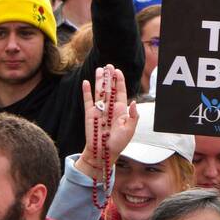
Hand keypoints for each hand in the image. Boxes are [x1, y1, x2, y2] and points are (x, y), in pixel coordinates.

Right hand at [76, 66, 137, 180]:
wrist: (103, 153)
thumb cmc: (118, 143)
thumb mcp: (130, 130)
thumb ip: (133, 116)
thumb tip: (133, 102)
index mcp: (121, 110)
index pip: (120, 92)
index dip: (119, 81)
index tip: (117, 71)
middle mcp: (110, 108)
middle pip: (109, 89)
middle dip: (109, 78)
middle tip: (109, 66)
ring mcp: (99, 110)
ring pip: (99, 92)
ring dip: (99, 81)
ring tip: (100, 69)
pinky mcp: (89, 114)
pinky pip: (87, 101)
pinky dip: (87, 92)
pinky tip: (87, 82)